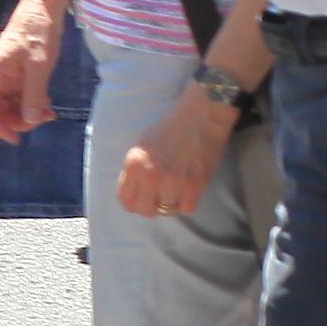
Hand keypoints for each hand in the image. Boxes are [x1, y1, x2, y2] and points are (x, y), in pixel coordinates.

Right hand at [0, 8, 54, 143]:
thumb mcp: (39, 65)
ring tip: (49, 113)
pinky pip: (22, 94)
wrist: (43, 6)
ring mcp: (9, 74)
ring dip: (27, 113)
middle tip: (42, 120)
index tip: (16, 140)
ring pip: (11, 103)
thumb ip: (33, 94)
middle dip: (17, 120)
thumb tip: (30, 121)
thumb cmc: (38, 30)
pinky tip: (48, 104)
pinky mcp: (20, 71)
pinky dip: (33, 103)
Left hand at [120, 84, 234, 220]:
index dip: (132, 203)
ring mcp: (173, 182)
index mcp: (134, 164)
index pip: (125, 199)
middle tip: (157, 197)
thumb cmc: (171, 126)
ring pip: (166, 210)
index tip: (140, 199)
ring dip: (170, 202)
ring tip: (175, 188)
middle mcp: (151, 176)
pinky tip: (187, 190)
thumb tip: (135, 190)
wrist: (201, 115)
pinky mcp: (195, 185)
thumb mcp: (142, 145)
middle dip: (150, 206)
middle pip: (144, 210)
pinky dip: (187, 202)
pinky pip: (186, 208)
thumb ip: (136, 169)